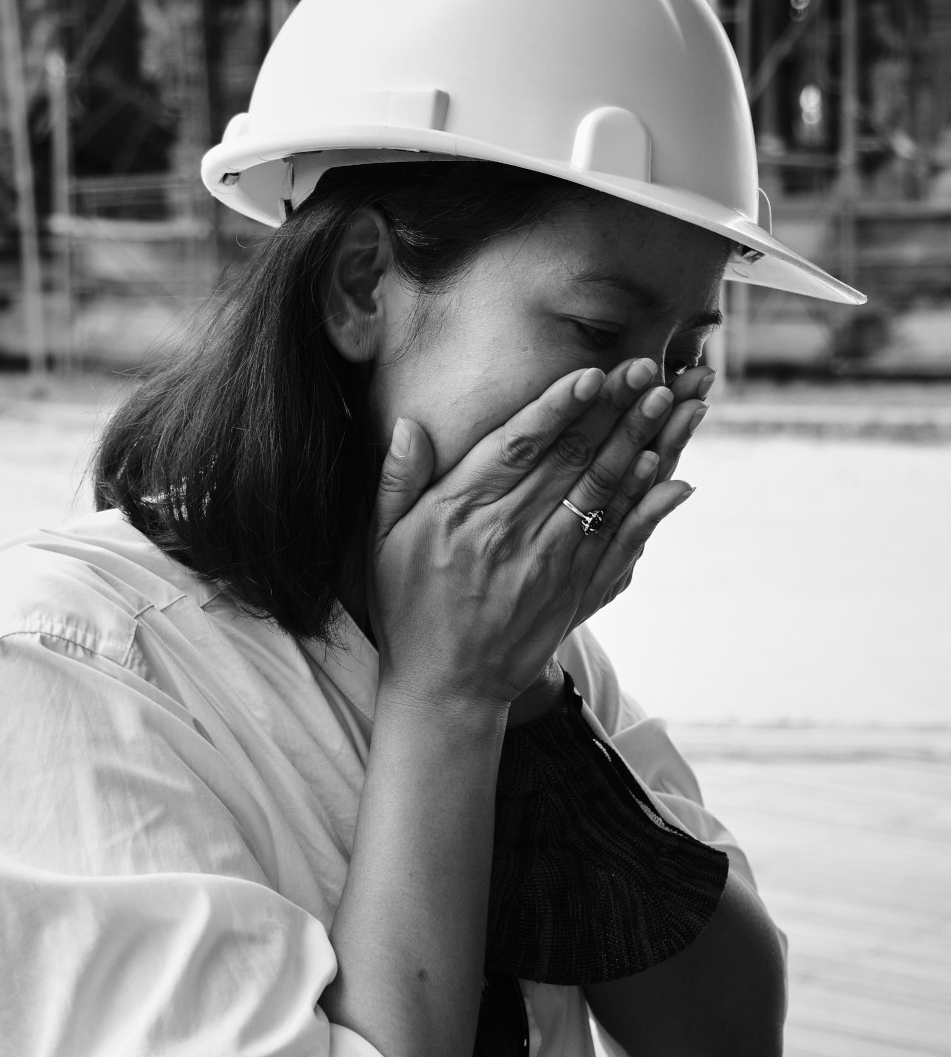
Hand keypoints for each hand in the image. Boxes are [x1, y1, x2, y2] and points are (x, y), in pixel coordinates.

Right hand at [366, 358, 694, 713]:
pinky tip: (674, 477)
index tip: (592, 375)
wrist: (446, 687)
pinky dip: (649, 509)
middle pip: (573, 461)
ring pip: (605, 492)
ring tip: (673, 402)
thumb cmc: (409, 606)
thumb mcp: (382, 542)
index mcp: (461, 514)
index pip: (517, 448)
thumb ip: (398, 481)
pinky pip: (620, 542)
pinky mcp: (577, 591)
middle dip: (616, 411)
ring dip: (644, 443)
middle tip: (648, 369)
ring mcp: (551, 565)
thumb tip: (407, 425)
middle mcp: (511, 535)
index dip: (558, 409)